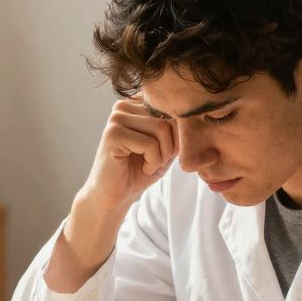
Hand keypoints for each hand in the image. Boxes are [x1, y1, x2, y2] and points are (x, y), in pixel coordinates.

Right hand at [79, 96, 176, 214]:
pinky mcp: (112, 134)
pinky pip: (150, 144)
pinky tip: (143, 168)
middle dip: (170, 146)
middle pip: (167, 117)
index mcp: (135, 104)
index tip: (163, 153)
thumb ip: (176, 128)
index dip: (176, 136)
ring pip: (161, 128)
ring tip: (149, 165)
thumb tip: (189, 115)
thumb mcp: (166, 146)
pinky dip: (153, 162)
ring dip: (162, 155)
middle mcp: (123, 106)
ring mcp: (116, 118)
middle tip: (156, 162)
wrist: (115, 196)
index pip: (171, 109)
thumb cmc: (139, 171)